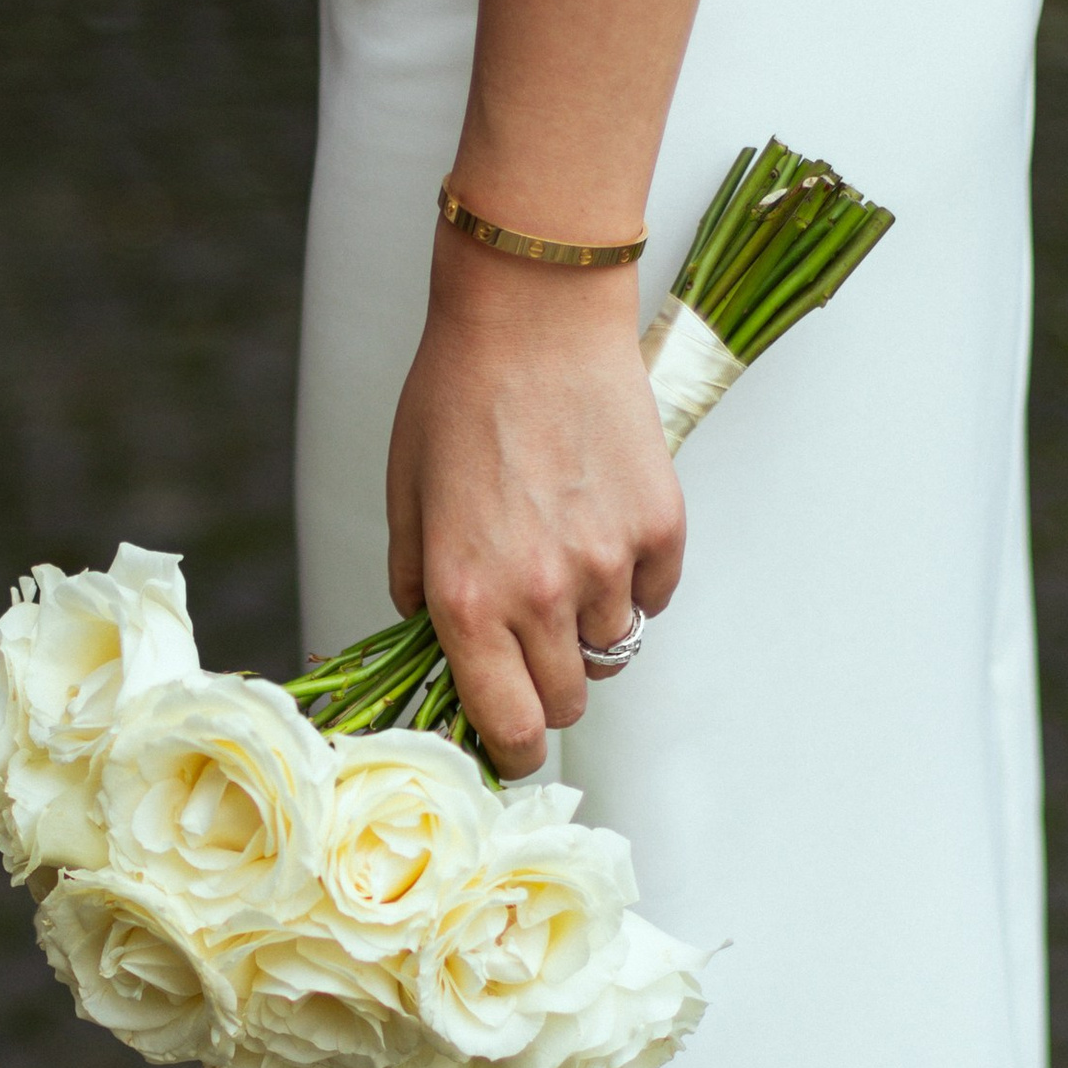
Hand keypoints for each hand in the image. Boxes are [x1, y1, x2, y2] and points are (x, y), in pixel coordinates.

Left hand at [386, 225, 685, 778]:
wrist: (533, 315)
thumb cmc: (456, 398)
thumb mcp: (406, 501)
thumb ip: (416, 590)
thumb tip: (436, 645)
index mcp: (468, 601)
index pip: (507, 728)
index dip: (509, 751)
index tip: (511, 745)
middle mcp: (543, 596)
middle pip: (567, 703)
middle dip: (547, 689)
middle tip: (533, 644)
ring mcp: (610, 563)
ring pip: (614, 650)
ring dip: (590, 629)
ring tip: (566, 562)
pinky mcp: (662, 527)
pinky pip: (655, 594)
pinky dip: (635, 582)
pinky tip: (603, 527)